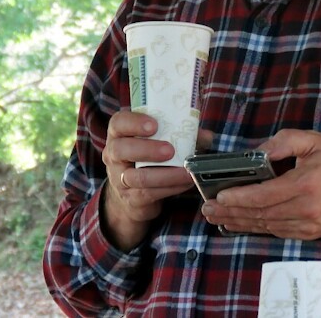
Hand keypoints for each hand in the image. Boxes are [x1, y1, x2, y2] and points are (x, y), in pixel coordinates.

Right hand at [100, 110, 210, 249]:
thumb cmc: (149, 157)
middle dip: (147, 149)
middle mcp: (113, 155)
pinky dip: (170, 188)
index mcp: (119, 134)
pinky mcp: (130, 198)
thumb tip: (207, 136)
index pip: (118, 123)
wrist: (134, 193)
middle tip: (170, 150)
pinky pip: (148, 193)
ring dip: (165, 174)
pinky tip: (185, 182)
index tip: (154, 125)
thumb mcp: (161, 140)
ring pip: (136, 177)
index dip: (134, 123)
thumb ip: (182, 134)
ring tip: (185, 171)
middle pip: (121, 149)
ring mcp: (119, 178)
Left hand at [200, 129, 320, 238]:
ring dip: (239, 222)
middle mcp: (304, 210)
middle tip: (207, 209)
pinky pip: (278, 232)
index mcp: (304, 185)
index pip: (263, 195)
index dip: (239, 197)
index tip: (218, 196)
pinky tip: (241, 224)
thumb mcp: (314, 140)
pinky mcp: (310, 234)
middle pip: (260, 214)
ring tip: (217, 218)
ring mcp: (308, 226)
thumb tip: (258, 151)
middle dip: (231, 212)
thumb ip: (284, 142)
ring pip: (266, 226)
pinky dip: (257, 228)